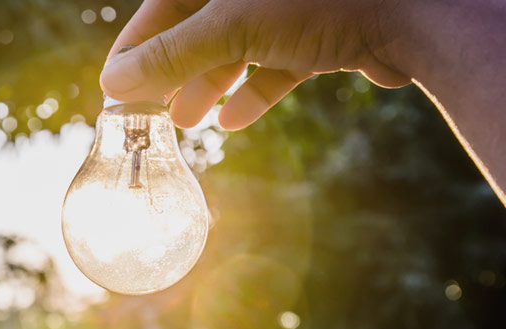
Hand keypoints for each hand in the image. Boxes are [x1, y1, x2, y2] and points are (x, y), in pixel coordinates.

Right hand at [100, 0, 409, 129]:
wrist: (410, 15)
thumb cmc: (315, 1)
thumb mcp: (228, 26)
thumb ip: (171, 54)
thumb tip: (112, 82)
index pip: (164, 4)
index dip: (137, 44)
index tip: (114, 82)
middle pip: (197, 28)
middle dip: (174, 71)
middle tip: (152, 109)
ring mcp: (286, 9)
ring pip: (235, 49)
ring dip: (209, 85)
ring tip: (188, 121)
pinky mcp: (316, 35)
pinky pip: (273, 64)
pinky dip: (253, 91)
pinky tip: (232, 120)